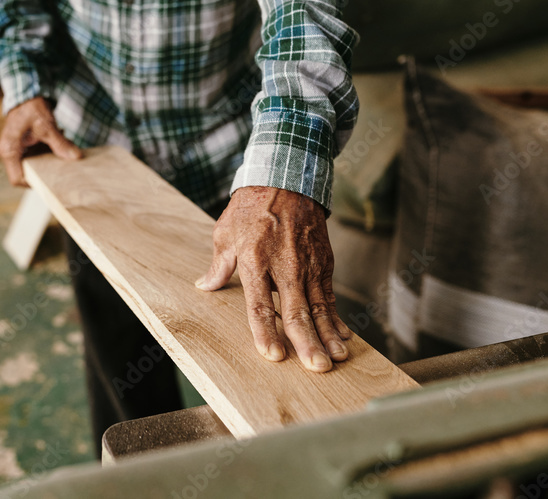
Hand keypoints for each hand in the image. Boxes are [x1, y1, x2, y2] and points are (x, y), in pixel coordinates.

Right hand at [0, 96, 81, 185]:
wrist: (26, 94)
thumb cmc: (31, 108)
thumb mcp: (47, 126)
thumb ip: (60, 143)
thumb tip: (75, 157)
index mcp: (9, 150)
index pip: (17, 179)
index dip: (33, 183)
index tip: (51, 179)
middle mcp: (8, 152)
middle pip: (24, 174)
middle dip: (42, 174)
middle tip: (58, 171)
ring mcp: (14, 150)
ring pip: (29, 167)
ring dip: (44, 164)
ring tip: (57, 157)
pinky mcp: (21, 147)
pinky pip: (32, 158)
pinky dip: (44, 156)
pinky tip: (54, 148)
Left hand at [197, 186, 350, 371]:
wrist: (286, 179)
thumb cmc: (250, 208)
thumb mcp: (225, 232)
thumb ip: (219, 264)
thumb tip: (204, 286)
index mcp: (255, 260)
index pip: (260, 304)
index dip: (266, 331)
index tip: (273, 355)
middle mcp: (285, 265)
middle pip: (296, 310)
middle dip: (307, 342)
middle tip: (317, 367)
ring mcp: (308, 264)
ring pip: (319, 306)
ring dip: (328, 335)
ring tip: (336, 359)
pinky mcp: (324, 261)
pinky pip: (330, 295)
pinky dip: (336, 317)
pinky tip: (343, 336)